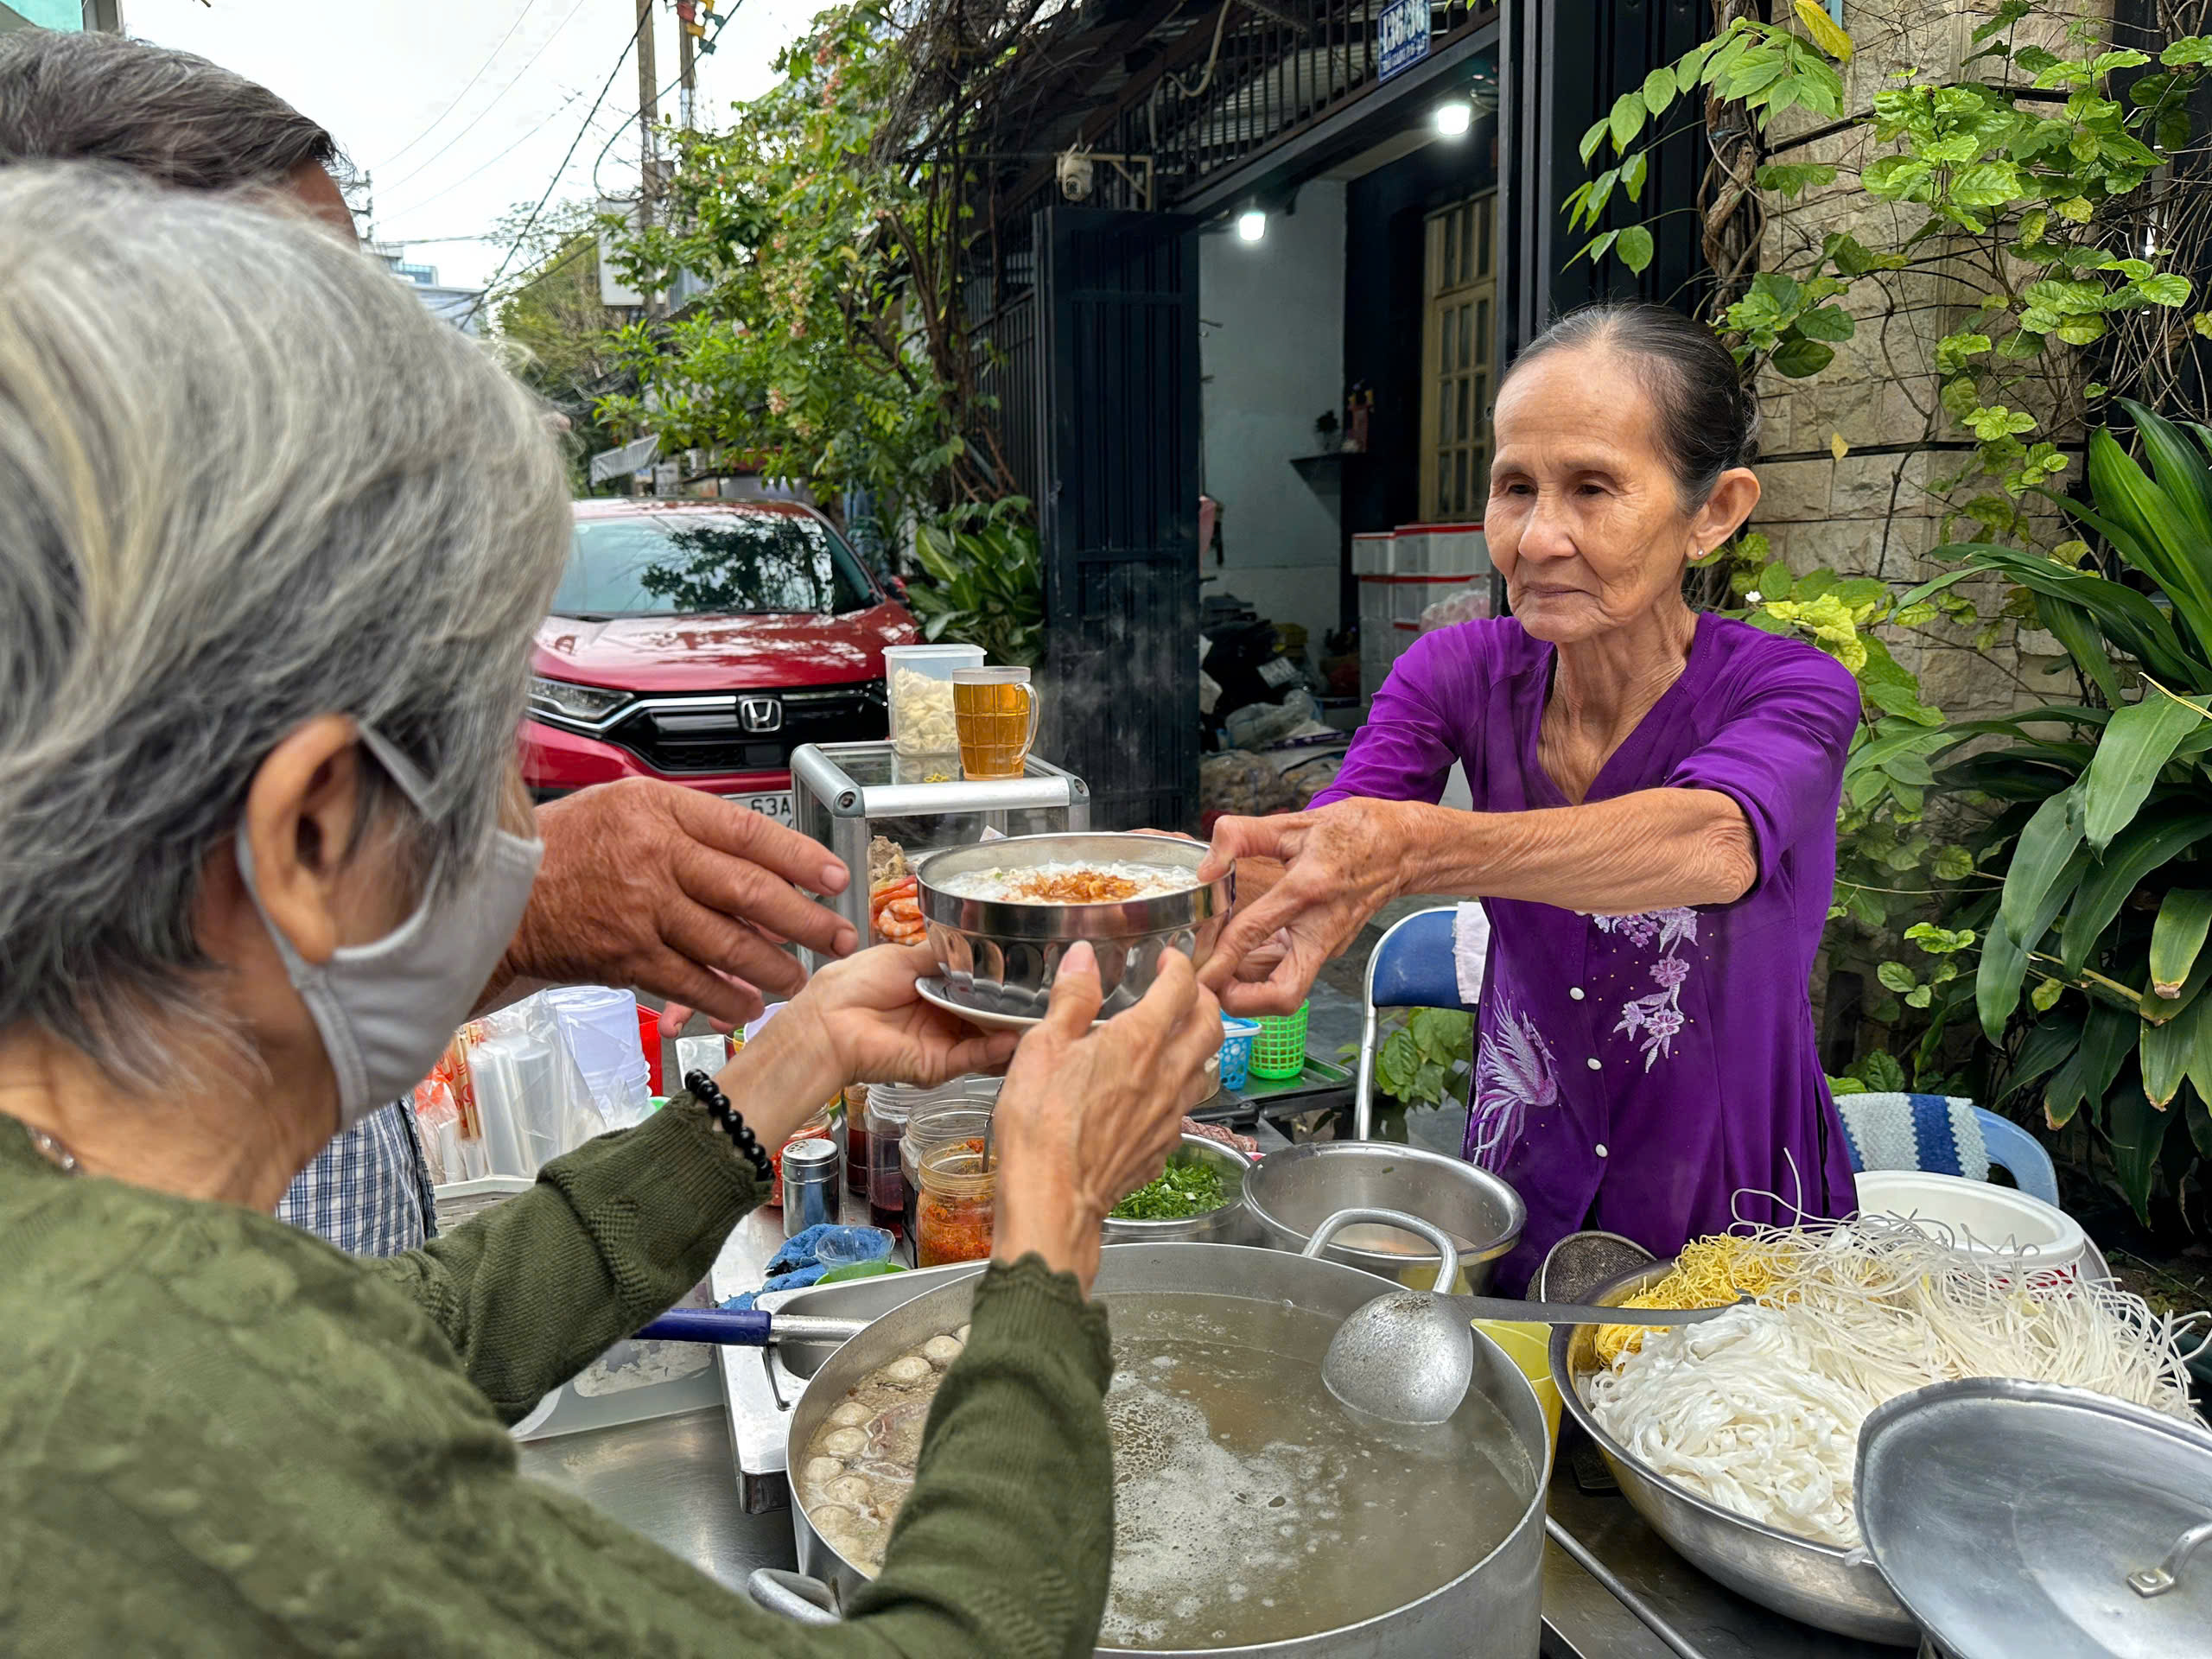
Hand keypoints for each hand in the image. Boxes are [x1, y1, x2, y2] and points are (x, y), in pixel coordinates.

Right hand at [499, 779, 859, 1026]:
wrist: (502, 889)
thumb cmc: (566, 846)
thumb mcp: (628, 806)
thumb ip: (691, 828)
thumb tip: (759, 866)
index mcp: (661, 811)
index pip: (749, 832)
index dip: (800, 857)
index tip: (834, 876)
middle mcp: (656, 858)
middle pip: (751, 891)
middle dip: (806, 919)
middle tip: (838, 935)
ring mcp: (643, 911)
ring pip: (730, 943)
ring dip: (774, 966)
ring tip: (798, 976)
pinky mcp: (628, 956)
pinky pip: (692, 982)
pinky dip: (727, 997)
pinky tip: (749, 1004)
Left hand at [768, 943, 1019, 1095]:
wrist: (828, 1021)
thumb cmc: (853, 985)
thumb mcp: (904, 957)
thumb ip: (942, 955)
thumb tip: (975, 945)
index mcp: (932, 988)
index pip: (977, 987)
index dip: (1000, 981)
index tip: (1029, 971)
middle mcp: (941, 1017)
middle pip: (987, 1015)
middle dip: (1013, 1007)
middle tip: (1046, 996)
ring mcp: (942, 1042)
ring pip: (987, 1039)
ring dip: (1012, 1030)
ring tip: (1042, 1017)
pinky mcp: (938, 1065)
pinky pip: (972, 1057)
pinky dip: (995, 1050)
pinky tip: (1014, 1037)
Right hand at [990, 943, 1222, 1292]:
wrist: (1054, 1199)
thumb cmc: (1040, 1124)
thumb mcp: (1041, 1048)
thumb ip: (1071, 999)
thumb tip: (1083, 957)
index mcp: (1138, 1041)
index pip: (1179, 988)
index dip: (1179, 965)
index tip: (1168, 959)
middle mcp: (1166, 1074)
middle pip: (1210, 1025)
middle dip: (1203, 998)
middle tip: (1183, 990)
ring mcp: (1170, 1113)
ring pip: (1206, 1067)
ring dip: (1200, 1043)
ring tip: (1179, 1035)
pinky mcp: (1164, 1145)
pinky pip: (1186, 1107)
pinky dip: (1181, 1087)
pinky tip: (1158, 1090)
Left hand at [1196, 800, 1404, 1015]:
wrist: (1405, 847)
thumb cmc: (1356, 832)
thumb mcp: (1295, 822)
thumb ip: (1243, 836)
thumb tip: (1207, 865)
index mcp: (1307, 889)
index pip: (1252, 933)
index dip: (1217, 956)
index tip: (1193, 968)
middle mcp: (1320, 927)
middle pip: (1283, 994)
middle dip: (1241, 1001)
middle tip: (1209, 987)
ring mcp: (1328, 943)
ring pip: (1287, 991)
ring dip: (1249, 990)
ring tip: (1217, 970)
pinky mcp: (1330, 948)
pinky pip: (1292, 972)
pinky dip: (1264, 972)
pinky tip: (1243, 954)